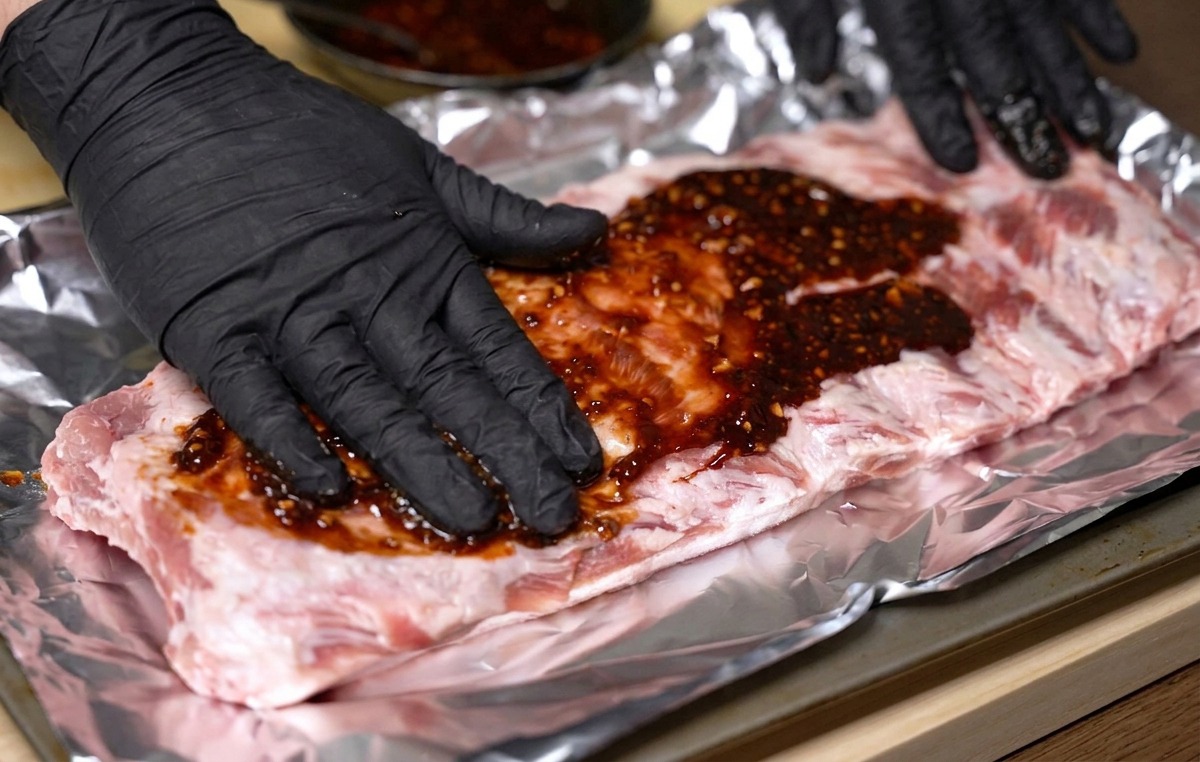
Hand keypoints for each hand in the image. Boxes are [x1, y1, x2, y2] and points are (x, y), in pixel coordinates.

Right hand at [0, 0, 605, 535]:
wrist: (168, 96)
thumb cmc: (300, 132)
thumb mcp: (418, 166)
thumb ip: (502, 215)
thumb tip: (592, 230)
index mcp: (420, 259)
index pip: (496, 346)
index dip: (541, 405)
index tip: (581, 459)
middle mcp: (366, 294)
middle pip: (446, 386)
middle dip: (506, 454)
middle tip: (553, 514)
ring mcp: (288, 312)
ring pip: (366, 400)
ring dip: (421, 463)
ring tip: (473, 518)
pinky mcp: (212, 327)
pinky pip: (255, 397)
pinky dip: (289, 441)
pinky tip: (329, 489)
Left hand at [770, 0, 1137, 177]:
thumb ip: (811, 12)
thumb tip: (816, 75)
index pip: (918, 64)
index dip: (940, 114)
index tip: (963, 161)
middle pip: (991, 53)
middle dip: (1021, 112)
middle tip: (1048, 166)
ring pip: (1040, 20)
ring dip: (1067, 76)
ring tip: (1090, 127)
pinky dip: (1096, 13)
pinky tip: (1115, 53)